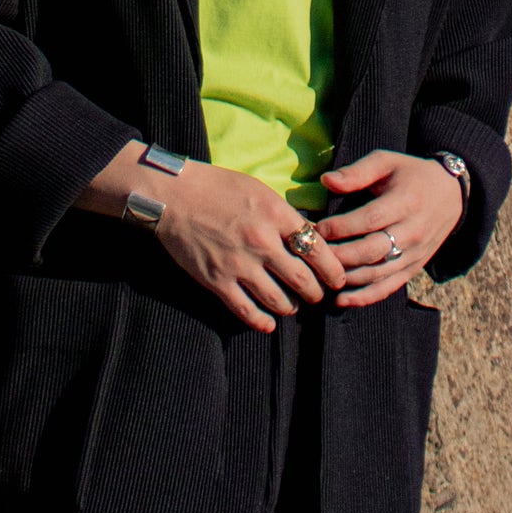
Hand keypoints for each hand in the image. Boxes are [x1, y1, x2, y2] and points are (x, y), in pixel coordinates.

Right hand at [151, 160, 348, 333]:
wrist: (174, 195)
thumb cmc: (218, 187)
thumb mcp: (260, 191)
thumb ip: (285, 215)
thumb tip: (310, 234)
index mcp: (276, 215)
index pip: (317, 249)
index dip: (333, 269)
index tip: (337, 278)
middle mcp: (262, 242)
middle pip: (303, 279)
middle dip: (316, 292)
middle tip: (318, 295)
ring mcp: (239, 264)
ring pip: (279, 300)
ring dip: (291, 307)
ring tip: (293, 305)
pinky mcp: (218, 281)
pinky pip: (246, 311)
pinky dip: (262, 322)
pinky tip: (269, 324)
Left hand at [318, 150, 465, 306]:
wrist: (452, 195)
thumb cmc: (411, 174)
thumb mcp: (387, 162)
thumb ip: (357, 172)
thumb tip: (326, 181)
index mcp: (406, 202)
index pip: (369, 219)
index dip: (341, 227)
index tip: (317, 228)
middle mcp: (412, 231)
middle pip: (372, 251)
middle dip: (340, 255)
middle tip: (314, 254)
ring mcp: (415, 254)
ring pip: (378, 273)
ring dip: (347, 278)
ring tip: (322, 275)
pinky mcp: (414, 268)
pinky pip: (389, 287)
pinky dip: (364, 297)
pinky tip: (341, 300)